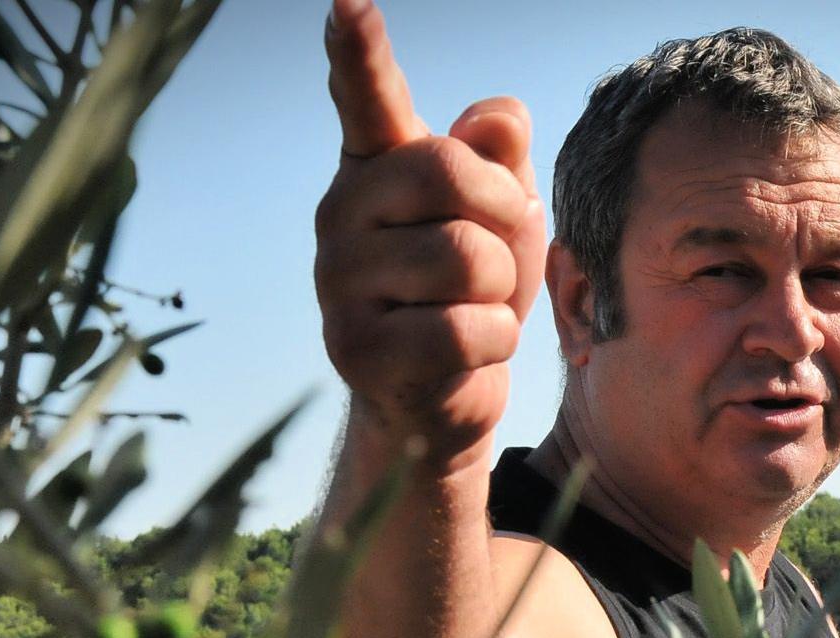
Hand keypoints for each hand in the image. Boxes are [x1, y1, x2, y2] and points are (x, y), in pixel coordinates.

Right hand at [314, 0, 546, 459]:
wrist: (444, 397)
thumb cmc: (473, 290)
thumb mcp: (502, 216)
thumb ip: (502, 159)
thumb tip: (499, 116)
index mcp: (376, 166)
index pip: (365, 96)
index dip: (358, 50)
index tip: (347, 3)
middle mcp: (341, 212)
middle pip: (447, 170)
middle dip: (501, 214)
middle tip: (493, 255)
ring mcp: (338, 283)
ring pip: (465, 258)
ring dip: (499, 292)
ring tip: (469, 309)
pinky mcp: (355, 350)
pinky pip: (464, 328)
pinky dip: (492, 344)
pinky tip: (462, 354)